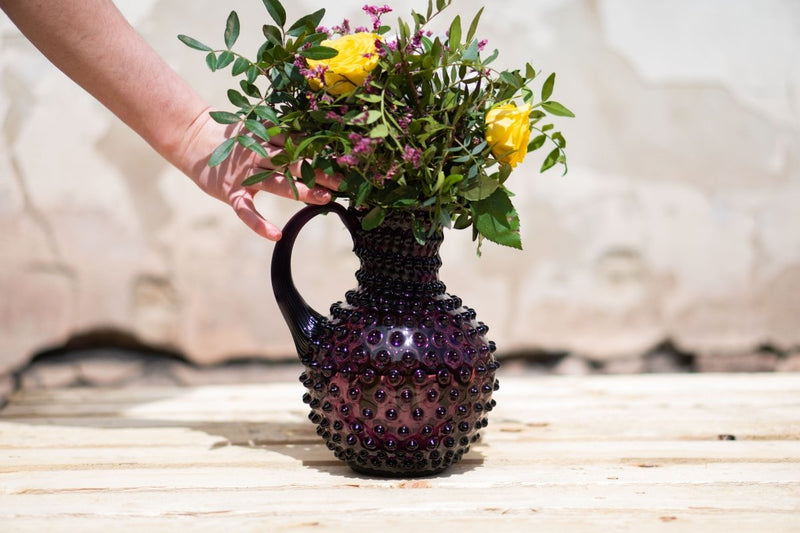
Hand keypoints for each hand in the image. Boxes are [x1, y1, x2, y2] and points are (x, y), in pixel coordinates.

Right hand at [181, 110, 341, 239]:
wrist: (193, 138)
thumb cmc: (233, 138)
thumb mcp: (258, 129)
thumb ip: (282, 135)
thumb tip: (317, 137)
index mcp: (267, 136)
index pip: (299, 143)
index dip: (322, 151)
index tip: (346, 159)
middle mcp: (258, 153)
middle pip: (294, 162)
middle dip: (320, 172)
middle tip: (346, 182)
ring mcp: (244, 173)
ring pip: (276, 182)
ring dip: (301, 191)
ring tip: (325, 200)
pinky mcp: (230, 192)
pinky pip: (246, 210)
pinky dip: (258, 223)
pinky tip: (275, 235)